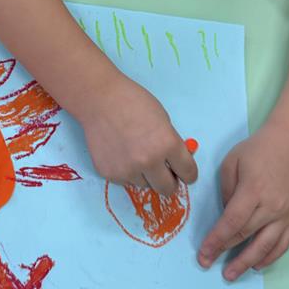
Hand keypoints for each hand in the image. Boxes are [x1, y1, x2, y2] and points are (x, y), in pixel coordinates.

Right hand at [80, 75, 197, 195]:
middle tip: (165, 173)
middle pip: (167, 189)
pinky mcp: (109, 174)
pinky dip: (127, 172)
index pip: (188, 173)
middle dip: (169, 182)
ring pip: (145, 185)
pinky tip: (121, 153)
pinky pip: (125, 181)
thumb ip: (171, 143)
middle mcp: (149, 162)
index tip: (185, 174)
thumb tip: (176, 163)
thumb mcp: (163, 119)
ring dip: (145, 175)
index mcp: (167, 144)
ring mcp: (127, 170)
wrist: (99, 99)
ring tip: (135, 154)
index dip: (189, 174)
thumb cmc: (133, 102)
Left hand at [197, 124, 288, 280]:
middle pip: (246, 235)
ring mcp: (285, 214)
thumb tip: (224, 216)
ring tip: (231, 274)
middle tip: (208, 264)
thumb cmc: (257, 150)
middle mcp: (271, 206)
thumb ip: (226, 191)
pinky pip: (283, 243)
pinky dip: (270, 257)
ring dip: (247, 262)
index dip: (216, 241)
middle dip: (225, 253)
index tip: (203, 254)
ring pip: (266, 246)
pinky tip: (257, 265)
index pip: (231, 222)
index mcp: (253, 191)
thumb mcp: (232, 163)